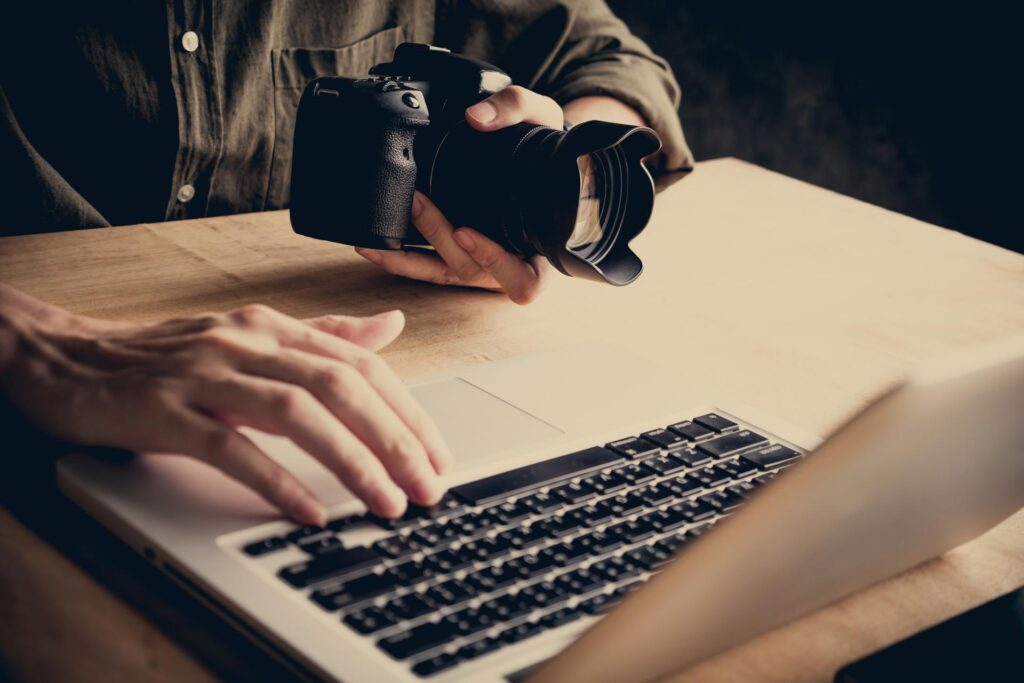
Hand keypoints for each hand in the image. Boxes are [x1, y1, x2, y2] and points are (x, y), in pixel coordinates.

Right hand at [0, 285, 452, 523]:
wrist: (68, 359)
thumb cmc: (167, 358)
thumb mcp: (252, 338)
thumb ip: (323, 337)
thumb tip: (391, 328)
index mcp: (271, 327)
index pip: (359, 364)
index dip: (407, 411)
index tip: (436, 455)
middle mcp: (245, 342)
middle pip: (340, 386)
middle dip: (394, 439)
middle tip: (427, 486)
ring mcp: (205, 375)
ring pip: (295, 412)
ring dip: (351, 460)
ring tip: (386, 501)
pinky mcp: (165, 412)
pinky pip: (231, 447)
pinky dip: (276, 480)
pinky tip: (309, 510)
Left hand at [355, 86, 564, 304]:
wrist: (543, 161)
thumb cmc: (550, 149)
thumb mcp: (545, 120)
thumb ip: (517, 108)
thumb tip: (476, 117)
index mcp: (543, 249)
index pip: (524, 278)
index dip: (494, 262)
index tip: (465, 231)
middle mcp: (512, 263)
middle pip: (471, 271)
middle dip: (438, 237)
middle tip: (418, 202)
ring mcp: (483, 265)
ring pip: (445, 274)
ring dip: (408, 260)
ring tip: (375, 240)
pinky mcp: (459, 257)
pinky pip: (431, 268)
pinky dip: (403, 260)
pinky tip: (375, 246)